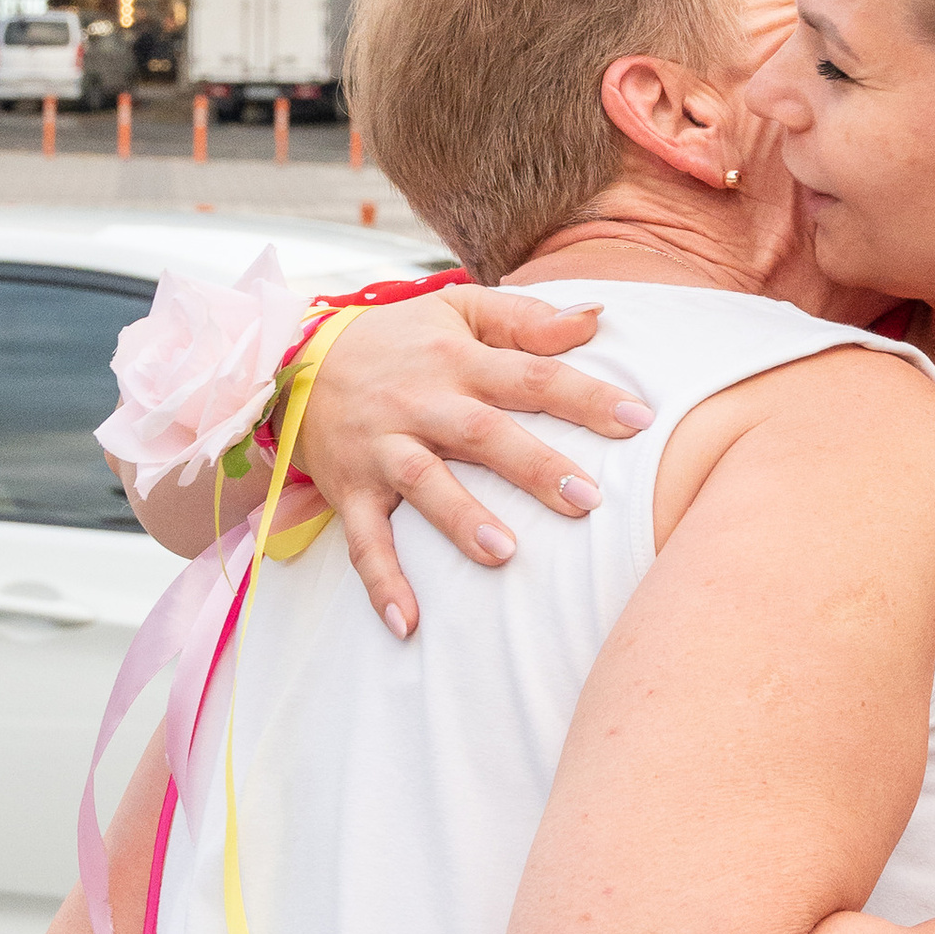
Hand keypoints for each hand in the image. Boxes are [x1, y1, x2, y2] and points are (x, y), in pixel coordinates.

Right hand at [292, 289, 659, 631]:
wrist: (294, 358)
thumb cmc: (398, 339)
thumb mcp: (458, 310)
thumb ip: (526, 318)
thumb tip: (596, 318)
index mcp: (457, 360)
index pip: (532, 376)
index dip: (586, 396)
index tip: (640, 420)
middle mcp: (422, 403)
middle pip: (484, 434)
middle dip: (535, 466)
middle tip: (588, 500)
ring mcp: (382, 448)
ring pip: (425, 485)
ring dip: (462, 521)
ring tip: (506, 555)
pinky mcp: (350, 489)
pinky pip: (364, 540)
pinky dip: (382, 582)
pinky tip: (408, 623)